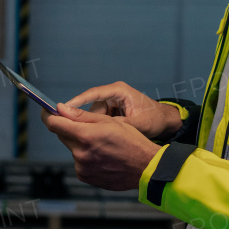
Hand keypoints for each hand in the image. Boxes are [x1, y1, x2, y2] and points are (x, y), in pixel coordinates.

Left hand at [41, 103, 161, 190]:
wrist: (145, 168)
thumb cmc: (131, 141)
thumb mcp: (108, 122)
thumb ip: (81, 116)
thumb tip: (60, 109)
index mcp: (85, 136)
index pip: (54, 124)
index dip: (48, 115)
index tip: (47, 110)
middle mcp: (80, 153)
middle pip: (62, 135)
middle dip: (69, 128)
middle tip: (87, 127)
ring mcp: (81, 167)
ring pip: (72, 148)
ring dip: (80, 144)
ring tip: (102, 145)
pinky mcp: (84, 176)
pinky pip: (78, 161)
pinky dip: (85, 156)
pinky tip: (102, 156)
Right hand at [63, 81, 181, 140]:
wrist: (165, 121)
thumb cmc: (154, 119)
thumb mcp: (137, 123)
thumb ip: (116, 124)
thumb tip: (97, 128)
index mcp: (119, 91)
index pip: (93, 94)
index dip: (78, 101)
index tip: (64, 109)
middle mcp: (113, 94)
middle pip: (93, 108)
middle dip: (93, 122)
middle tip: (95, 136)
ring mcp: (112, 102)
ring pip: (95, 116)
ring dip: (100, 127)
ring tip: (111, 138)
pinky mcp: (112, 111)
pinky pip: (101, 120)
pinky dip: (104, 129)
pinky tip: (110, 138)